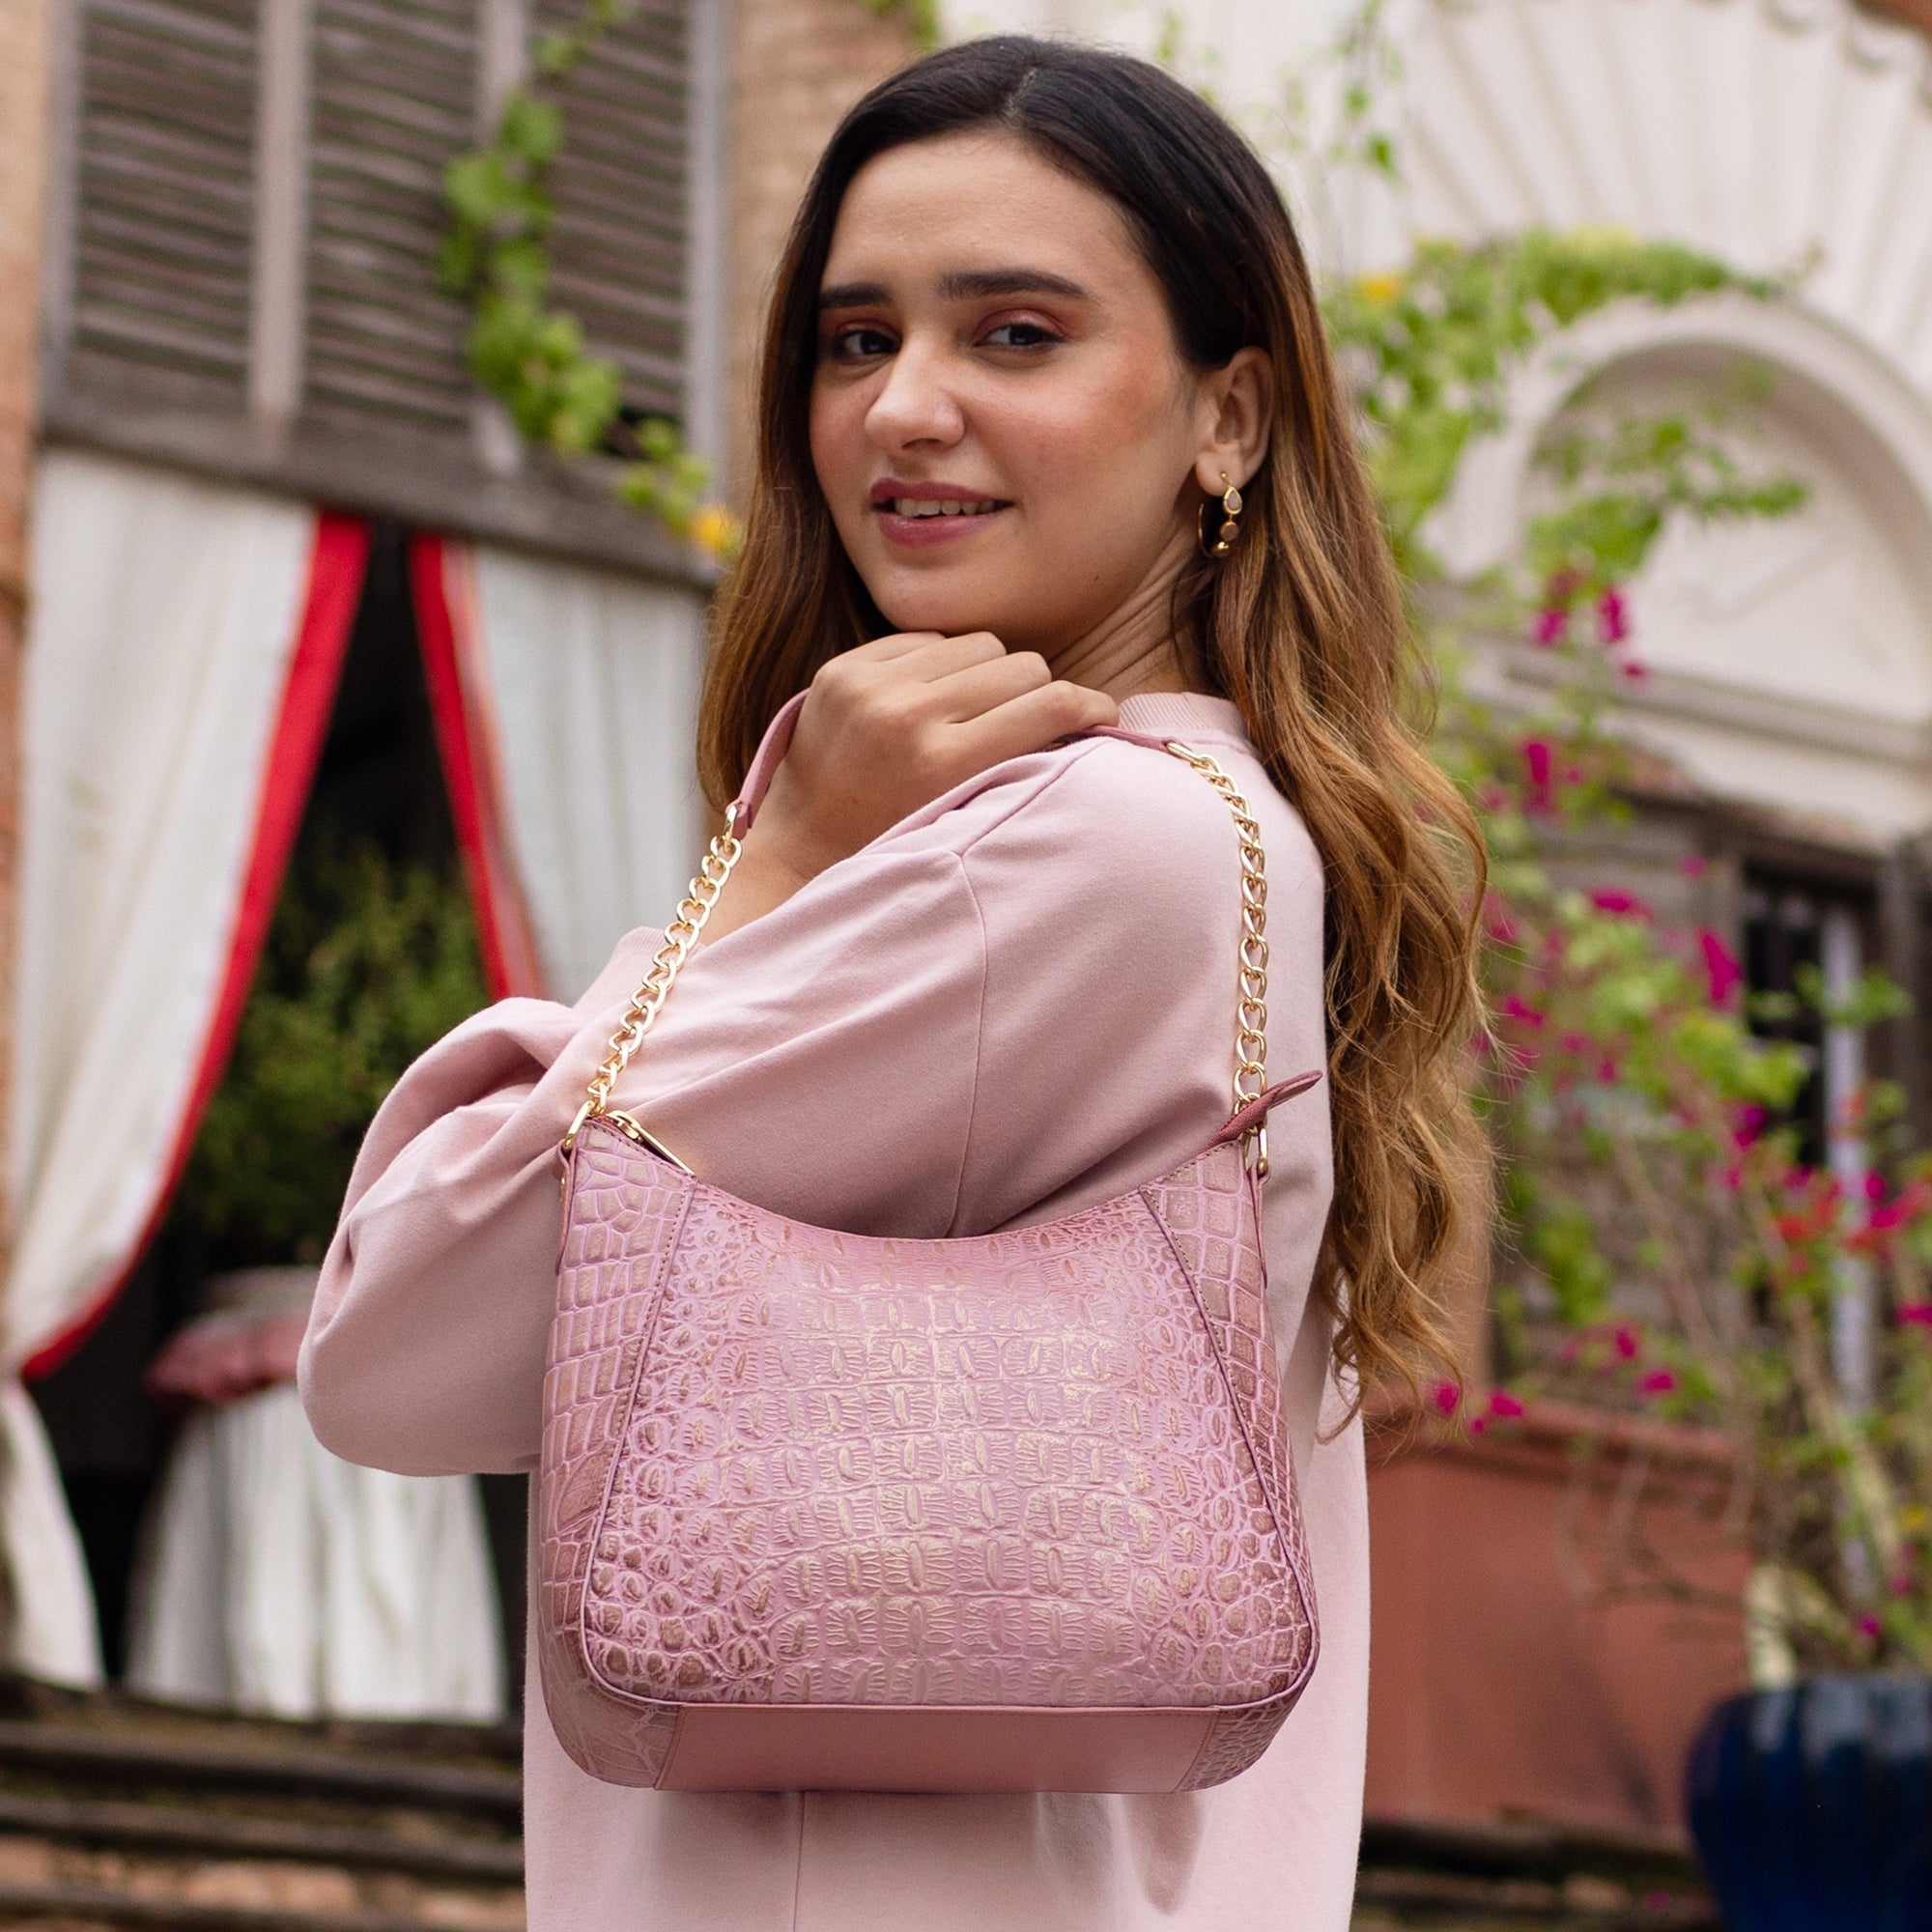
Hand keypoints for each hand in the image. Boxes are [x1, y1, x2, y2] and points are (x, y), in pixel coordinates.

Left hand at [706, 632, 1116, 939]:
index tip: (1103, 717)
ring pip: (980, 644)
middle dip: (1038, 693)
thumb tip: (1084, 717)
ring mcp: (868, 687)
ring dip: (991, 674)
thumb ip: (1019, 769)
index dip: (1092, 707)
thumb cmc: (896, 852)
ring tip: (977, 712)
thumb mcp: (964, 822)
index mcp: (943, 765)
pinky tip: (930, 700)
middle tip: (1031, 724)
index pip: (1051, 706)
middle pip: (1021, 666)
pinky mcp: (842, 669)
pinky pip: (926, 638)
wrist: (798, 852)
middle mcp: (906, 716)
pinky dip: (940, 664)